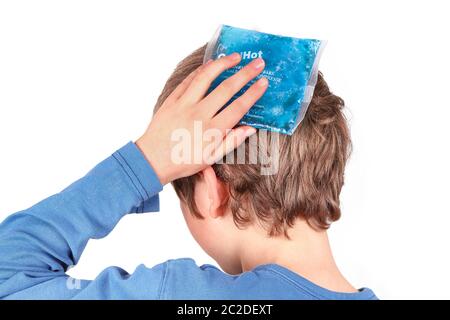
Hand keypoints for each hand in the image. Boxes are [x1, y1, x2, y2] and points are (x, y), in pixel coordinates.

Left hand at [136, 52, 267, 184]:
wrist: (151, 161)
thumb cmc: (182, 162)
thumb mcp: (210, 158)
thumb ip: (231, 142)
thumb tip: (250, 128)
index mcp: (212, 131)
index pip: (238, 107)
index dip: (253, 93)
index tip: (264, 82)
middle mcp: (199, 114)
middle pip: (226, 88)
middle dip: (245, 73)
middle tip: (258, 63)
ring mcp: (184, 105)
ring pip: (206, 78)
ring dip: (222, 64)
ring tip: (235, 56)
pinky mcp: (171, 101)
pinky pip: (188, 81)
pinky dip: (200, 71)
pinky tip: (210, 64)